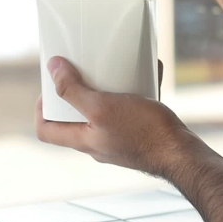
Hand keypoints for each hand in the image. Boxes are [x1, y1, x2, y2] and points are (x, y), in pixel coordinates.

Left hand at [35, 56, 203, 176]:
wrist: (182, 153)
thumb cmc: (143, 133)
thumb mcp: (103, 106)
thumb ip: (74, 90)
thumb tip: (52, 69)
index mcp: (83, 140)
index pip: (46, 131)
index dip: (41, 109)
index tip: (49, 87)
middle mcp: (98, 143)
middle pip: (74, 119)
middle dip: (76, 91)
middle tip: (82, 70)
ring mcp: (119, 140)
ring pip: (104, 112)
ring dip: (107, 89)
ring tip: (114, 68)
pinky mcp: (139, 134)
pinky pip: (130, 109)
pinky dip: (135, 90)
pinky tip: (147, 72)